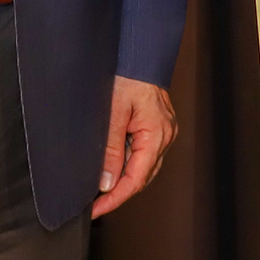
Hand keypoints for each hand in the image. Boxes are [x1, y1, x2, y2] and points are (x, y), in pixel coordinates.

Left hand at [92, 76, 177, 217]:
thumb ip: (110, 149)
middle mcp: (165, 135)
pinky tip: (112, 165)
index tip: (95, 210)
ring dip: (122, 179)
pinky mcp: (157, 125)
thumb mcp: (112, 111)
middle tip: (94, 204)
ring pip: (143, 166)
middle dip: (118, 193)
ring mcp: (163, 130)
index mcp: (157, 134)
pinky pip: (143, 152)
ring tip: (99, 189)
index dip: (114, 199)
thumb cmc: (127, 73)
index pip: (135, 180)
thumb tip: (106, 182)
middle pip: (142, 177)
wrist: (138, 49)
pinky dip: (127, 163)